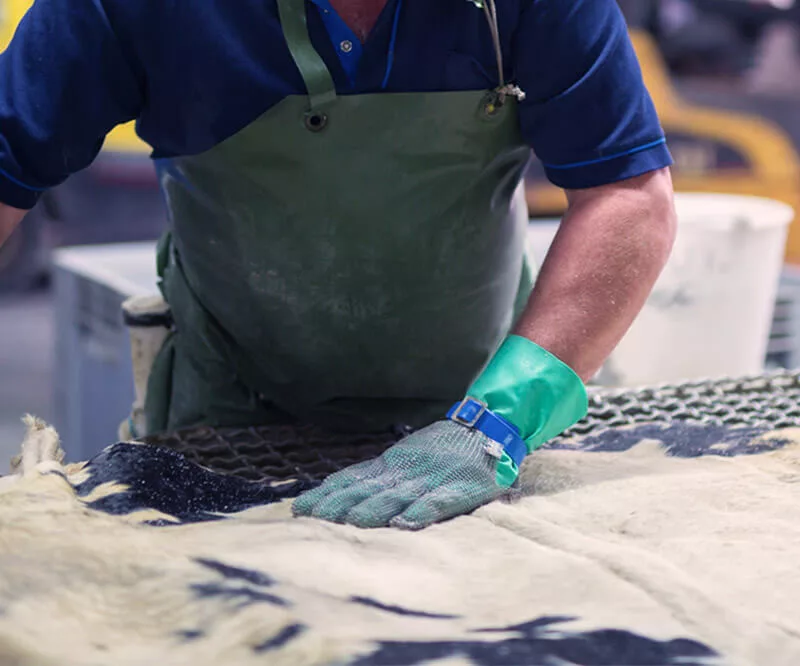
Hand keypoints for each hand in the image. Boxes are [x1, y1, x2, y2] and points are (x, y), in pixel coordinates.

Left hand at [291, 420, 516, 529]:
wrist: (486, 428)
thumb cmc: (441, 448)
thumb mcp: (403, 456)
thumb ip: (375, 474)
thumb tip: (334, 490)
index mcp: (391, 465)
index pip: (352, 479)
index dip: (326, 494)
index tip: (299, 508)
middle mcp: (405, 472)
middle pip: (367, 490)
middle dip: (339, 505)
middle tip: (313, 518)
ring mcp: (431, 480)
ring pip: (397, 496)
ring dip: (373, 509)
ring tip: (352, 522)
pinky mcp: (459, 489)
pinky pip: (438, 502)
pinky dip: (421, 511)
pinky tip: (406, 522)